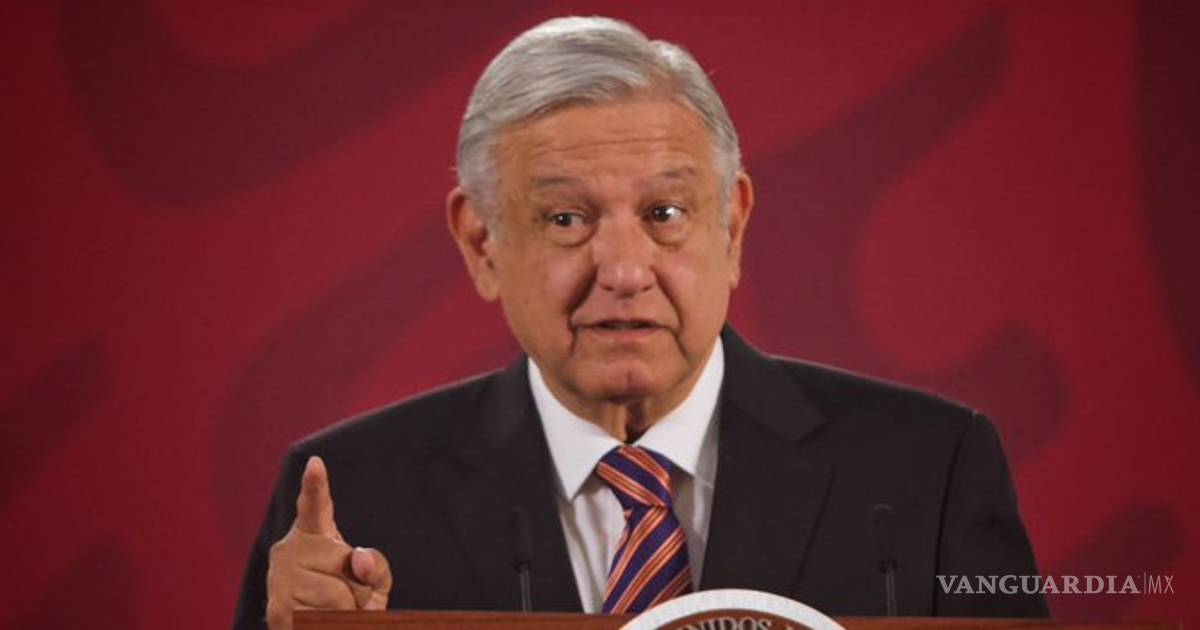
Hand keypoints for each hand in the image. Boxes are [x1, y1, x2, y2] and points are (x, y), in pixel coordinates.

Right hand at [265, 456, 392, 629]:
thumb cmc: (348, 601)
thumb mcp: (372, 579)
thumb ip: (374, 564)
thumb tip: (358, 560)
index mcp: (312, 533)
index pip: (314, 506)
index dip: (315, 485)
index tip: (316, 463)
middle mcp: (288, 549)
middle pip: (343, 563)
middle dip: (356, 587)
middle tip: (344, 597)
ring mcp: (279, 578)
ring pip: (336, 596)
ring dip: (346, 611)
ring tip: (332, 612)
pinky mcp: (277, 609)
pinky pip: (322, 617)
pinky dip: (333, 625)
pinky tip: (320, 624)